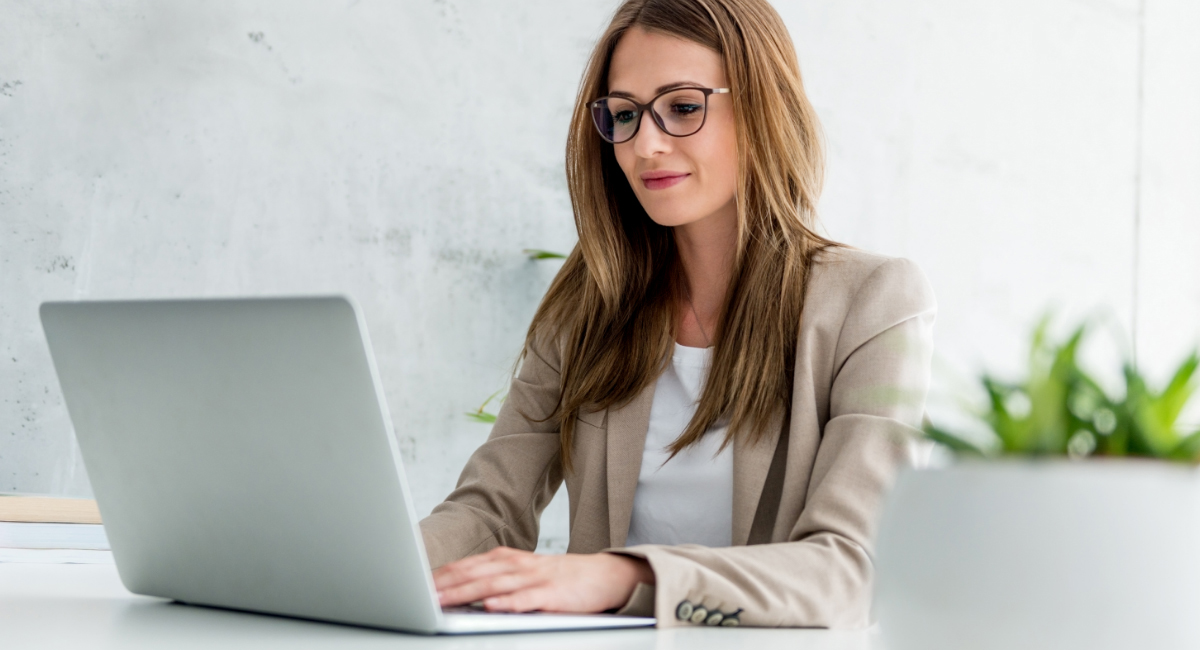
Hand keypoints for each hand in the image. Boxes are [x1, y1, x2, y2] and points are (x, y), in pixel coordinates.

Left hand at [432, 547, 654, 612]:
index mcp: (507, 559)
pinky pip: (526, 599)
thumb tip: (459, 592)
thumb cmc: (559, 579)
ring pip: (494, 586)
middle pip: (475, 574)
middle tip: (420, 594)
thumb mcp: (523, 574)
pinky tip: (491, 606)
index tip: (416, 585)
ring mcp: (535, 578)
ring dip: (466, 593)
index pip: (467, 566)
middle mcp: (517, 565)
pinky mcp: (553, 594)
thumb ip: (494, 580)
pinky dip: (507, 602)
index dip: (441, 575)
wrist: (604, 575)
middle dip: (445, 585)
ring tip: (443, 601)